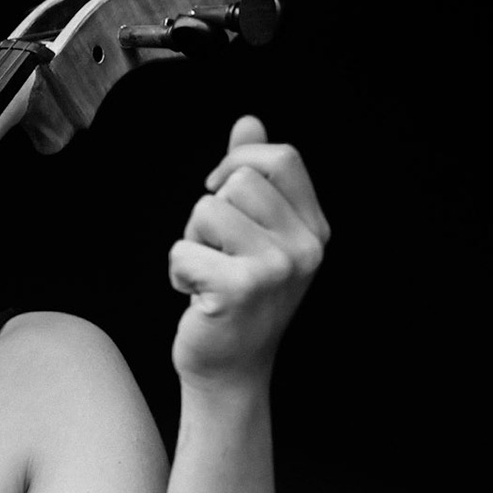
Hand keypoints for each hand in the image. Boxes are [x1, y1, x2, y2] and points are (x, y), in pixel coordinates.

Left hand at [169, 116, 328, 389]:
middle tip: (217, 255)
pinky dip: (178, 273)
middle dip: (208, 215)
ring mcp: (278, 267)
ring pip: (206, 212)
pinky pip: (183, 250)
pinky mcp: (241, 287)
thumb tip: (249, 121)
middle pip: (236, 182)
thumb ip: (252, 177)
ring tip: (208, 276)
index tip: (217, 190)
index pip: (282, 157)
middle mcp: (306, 246)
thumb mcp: (252, 235)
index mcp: (314, 228)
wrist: (230, 370)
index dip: (238, 162)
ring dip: (191, 243)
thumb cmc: (235, 297)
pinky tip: (197, 299)